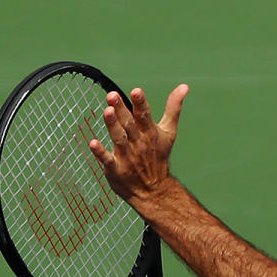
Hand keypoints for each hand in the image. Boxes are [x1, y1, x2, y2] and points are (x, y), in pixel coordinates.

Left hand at [88, 84, 189, 205]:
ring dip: (112, 125)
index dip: (140, 103)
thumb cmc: (158, 156)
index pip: (145, 115)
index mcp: (150, 133)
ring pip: (118, 138)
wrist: (154, 190)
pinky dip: (100, 152)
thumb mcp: (168, 132)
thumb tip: (184, 86)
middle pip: (128, 124)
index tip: (136, 91)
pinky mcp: (116, 168)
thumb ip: (173, 108)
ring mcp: (127, 156)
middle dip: (121, 109)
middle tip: (112, 95)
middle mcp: (139, 143)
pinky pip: (107, 159)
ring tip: (107, 111)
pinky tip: (92, 143)